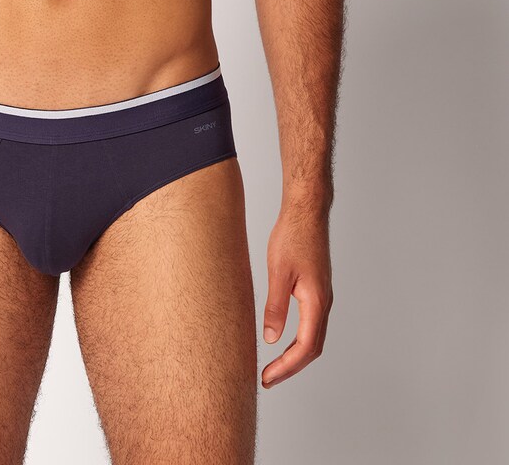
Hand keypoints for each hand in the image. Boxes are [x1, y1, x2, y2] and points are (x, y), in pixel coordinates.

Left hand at [261, 204, 333, 388]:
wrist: (307, 212)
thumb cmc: (293, 236)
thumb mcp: (278, 272)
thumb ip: (276, 306)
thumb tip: (270, 339)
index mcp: (316, 301)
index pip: (305, 347)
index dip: (286, 367)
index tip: (267, 377)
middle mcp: (324, 303)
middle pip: (312, 348)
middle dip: (290, 367)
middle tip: (267, 378)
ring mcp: (323, 297)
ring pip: (313, 337)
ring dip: (295, 355)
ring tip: (273, 366)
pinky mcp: (317, 291)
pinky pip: (311, 325)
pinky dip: (298, 340)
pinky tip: (283, 340)